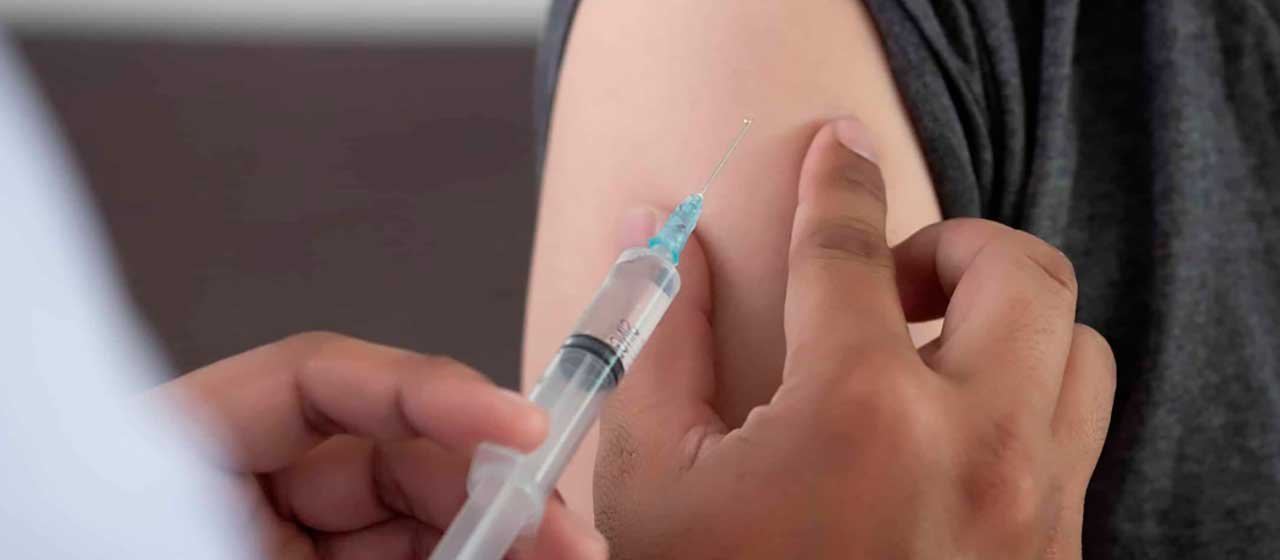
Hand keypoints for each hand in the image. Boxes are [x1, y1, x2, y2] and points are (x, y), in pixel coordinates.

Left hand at [149, 332, 606, 558]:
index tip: (518, 424)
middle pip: (390, 452)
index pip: (317, 381)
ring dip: (495, 533)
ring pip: (414, 516)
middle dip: (486, 485)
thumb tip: (488, 548)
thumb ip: (359, 558)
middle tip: (561, 531)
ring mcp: (290, 540)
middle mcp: (248, 484)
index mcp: (188, 448)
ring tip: (564, 556)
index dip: (429, 390)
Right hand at [595, 118, 1115, 557]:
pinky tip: (951, 428)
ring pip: (1075, 346)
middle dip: (953, 244)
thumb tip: (673, 245)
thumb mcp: (654, 481)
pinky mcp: (1059, 551)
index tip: (838, 149)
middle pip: (1019, 271)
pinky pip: (1077, 429)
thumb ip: (665, 346)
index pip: (850, 248)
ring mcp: (1034, 506)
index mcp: (859, 420)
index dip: (837, 180)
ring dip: (1006, 320)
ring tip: (930, 352)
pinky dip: (1027, 395)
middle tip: (891, 281)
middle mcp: (976, 450)